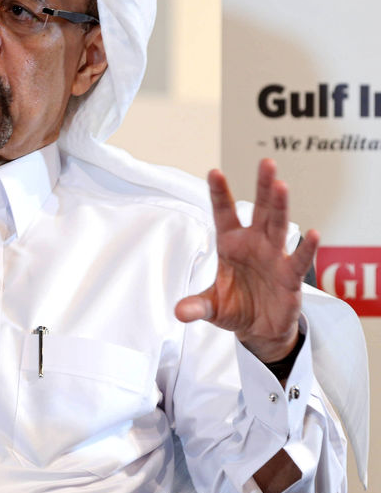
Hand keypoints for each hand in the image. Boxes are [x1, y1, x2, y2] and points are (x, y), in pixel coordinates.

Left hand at [175, 159, 318, 361]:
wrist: (259, 329)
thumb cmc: (235, 307)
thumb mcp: (211, 307)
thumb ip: (196, 307)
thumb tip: (179, 313)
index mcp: (230, 243)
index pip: (224, 213)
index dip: (219, 193)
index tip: (214, 171)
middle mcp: (253, 244)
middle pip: (259, 210)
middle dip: (262, 186)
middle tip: (266, 162)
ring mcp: (273, 257)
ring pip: (278, 226)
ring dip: (280, 206)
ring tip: (281, 185)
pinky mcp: (289, 277)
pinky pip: (298, 260)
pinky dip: (306, 249)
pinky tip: (313, 234)